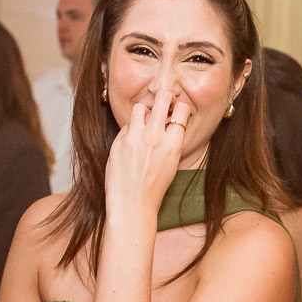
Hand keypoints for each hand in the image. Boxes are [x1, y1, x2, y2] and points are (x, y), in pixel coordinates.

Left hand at [103, 80, 188, 223]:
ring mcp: (135, 137)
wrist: (132, 204)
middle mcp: (155, 136)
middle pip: (162, 97)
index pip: (182, 109)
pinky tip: (131, 144)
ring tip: (143, 123)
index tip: (176, 111)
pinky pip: (126, 126)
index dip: (180, 107)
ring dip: (143, 112)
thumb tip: (169, 121)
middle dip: (164, 97)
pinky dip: (130, 131)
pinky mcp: (119, 142)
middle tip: (162, 103)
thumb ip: (171, 140)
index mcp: (173, 143)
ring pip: (140, 107)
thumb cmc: (153, 188)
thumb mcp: (172, 163)